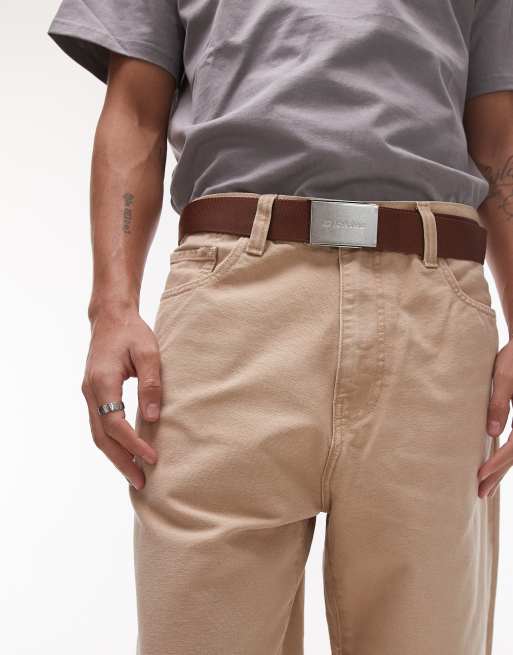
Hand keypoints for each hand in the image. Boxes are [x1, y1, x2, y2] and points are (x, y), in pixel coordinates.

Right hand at [81, 308, 160, 489]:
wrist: (111, 317)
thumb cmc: (132, 332)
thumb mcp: (149, 353)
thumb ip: (151, 384)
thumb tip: (153, 417)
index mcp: (103, 381)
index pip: (115, 423)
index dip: (133, 444)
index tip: (152, 458)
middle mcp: (91, 391)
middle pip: (102, 436)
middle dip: (121, 461)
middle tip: (141, 482)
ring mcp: (89, 394)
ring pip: (99, 434)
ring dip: (116, 456)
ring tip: (135, 475)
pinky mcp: (94, 394)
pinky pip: (101, 425)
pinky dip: (113, 443)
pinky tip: (127, 453)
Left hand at [478, 339, 512, 497]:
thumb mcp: (504, 377)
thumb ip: (498, 403)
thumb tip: (492, 433)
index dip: (497, 462)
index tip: (479, 475)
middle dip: (498, 475)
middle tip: (480, 493)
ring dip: (502, 469)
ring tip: (486, 487)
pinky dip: (507, 457)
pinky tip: (495, 465)